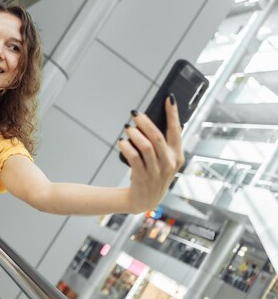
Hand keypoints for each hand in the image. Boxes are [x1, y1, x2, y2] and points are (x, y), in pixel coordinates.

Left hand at [119, 96, 184, 213]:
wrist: (143, 200)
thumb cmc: (152, 173)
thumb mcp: (162, 160)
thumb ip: (160, 143)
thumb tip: (147, 120)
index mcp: (177, 156)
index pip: (177, 131)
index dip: (173, 114)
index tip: (169, 98)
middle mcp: (170, 164)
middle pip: (158, 137)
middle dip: (145, 122)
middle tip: (134, 114)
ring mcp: (157, 172)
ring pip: (146, 147)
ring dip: (134, 134)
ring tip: (127, 128)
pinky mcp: (143, 178)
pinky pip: (134, 158)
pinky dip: (126, 147)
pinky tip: (121, 142)